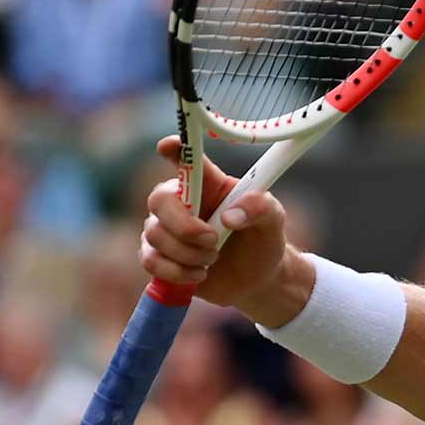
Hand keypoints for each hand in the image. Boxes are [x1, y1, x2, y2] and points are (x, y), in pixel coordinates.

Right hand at [140, 137, 302, 316]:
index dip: (173, 149)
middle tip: (212, 240)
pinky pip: (150, 260)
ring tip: (213, 259)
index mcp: (209, 184)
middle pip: (159, 200)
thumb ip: (261, 208)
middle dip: (183, 226)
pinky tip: (200, 274)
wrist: (258, 279)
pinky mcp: (159, 255)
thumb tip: (229, 217)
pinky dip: (176, 271)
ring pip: (155, 235)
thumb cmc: (263, 240)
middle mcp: (182, 201)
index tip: (167, 146)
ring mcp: (166, 228)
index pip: (185, 159)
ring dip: (188, 254)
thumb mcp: (274, 220)